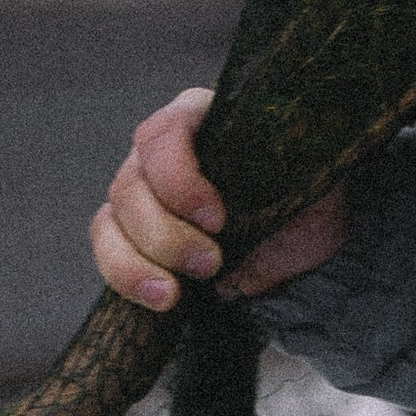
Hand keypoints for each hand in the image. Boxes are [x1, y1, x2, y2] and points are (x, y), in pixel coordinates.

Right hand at [89, 84, 348, 311]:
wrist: (300, 218)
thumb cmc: (303, 188)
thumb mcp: (309, 184)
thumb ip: (283, 202)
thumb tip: (245, 251)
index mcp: (200, 117)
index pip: (165, 136)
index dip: (181, 181)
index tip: (218, 220)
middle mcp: (157, 149)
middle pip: (130, 185)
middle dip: (166, 234)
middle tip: (211, 264)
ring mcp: (137, 188)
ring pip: (109, 221)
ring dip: (136, 263)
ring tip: (173, 295)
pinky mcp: (126, 230)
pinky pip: (107, 249)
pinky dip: (126, 277)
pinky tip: (162, 299)